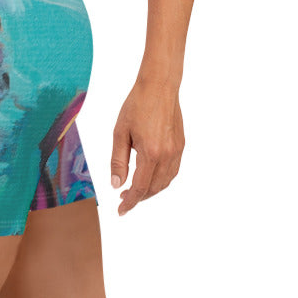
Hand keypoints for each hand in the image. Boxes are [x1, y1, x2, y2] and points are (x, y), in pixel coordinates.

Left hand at [110, 81, 184, 215]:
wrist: (159, 86)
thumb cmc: (137, 105)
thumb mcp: (120, 134)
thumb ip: (118, 161)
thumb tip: (116, 184)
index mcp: (150, 153)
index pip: (140, 188)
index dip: (130, 203)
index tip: (121, 211)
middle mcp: (167, 155)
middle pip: (153, 188)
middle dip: (139, 198)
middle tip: (124, 199)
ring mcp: (176, 151)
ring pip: (165, 182)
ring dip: (150, 191)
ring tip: (135, 191)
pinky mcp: (181, 145)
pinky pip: (172, 171)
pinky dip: (161, 181)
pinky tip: (149, 178)